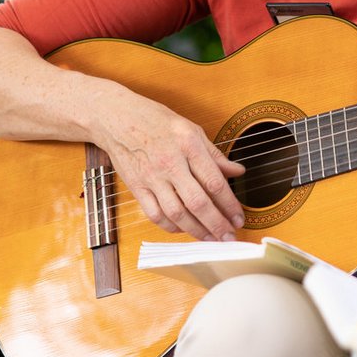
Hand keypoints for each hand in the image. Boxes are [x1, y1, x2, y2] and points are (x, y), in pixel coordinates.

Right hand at [92, 92, 245, 240]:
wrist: (117, 118)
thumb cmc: (156, 121)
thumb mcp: (191, 130)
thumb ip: (215, 154)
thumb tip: (238, 171)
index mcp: (189, 146)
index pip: (214, 182)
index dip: (230, 205)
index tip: (239, 218)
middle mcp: (170, 163)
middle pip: (197, 202)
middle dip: (217, 224)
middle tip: (229, 237)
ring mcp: (151, 177)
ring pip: (177, 213)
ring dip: (196, 230)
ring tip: (210, 238)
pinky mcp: (136, 187)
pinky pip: (155, 214)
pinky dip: (171, 226)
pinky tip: (184, 229)